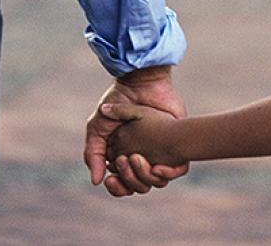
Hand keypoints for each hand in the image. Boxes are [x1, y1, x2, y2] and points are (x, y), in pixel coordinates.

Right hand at [84, 66, 188, 195]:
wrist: (141, 83)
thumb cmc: (118, 102)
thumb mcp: (98, 127)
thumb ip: (94, 154)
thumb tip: (95, 182)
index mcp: (124, 156)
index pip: (122, 185)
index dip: (116, 187)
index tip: (111, 180)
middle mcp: (143, 158)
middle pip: (138, 186)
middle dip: (129, 181)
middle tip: (123, 161)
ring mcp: (160, 154)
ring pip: (156, 182)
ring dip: (144, 177)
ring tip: (135, 158)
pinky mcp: (177, 147)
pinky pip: (176, 171)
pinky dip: (168, 174)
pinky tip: (157, 166)